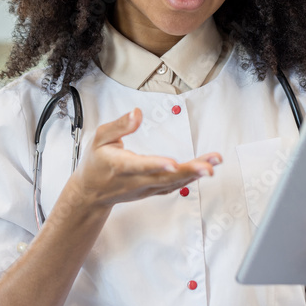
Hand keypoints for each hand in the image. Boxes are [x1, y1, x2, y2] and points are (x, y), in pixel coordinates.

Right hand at [65, 107, 220, 209]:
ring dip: (195, 174)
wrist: (92, 192)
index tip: (172, 163)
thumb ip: (118, 126)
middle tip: (209, 167)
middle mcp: (136, 180)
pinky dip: (190, 179)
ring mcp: (146, 188)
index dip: (156, 165)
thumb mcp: (99, 138)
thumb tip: (137, 113)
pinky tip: (204, 171)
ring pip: (173, 183)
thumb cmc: (96, 162)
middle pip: (165, 178)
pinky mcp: (153, 190)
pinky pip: (174, 186)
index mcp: (120, 166)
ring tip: (214, 164)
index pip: (139, 166)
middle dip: (189, 172)